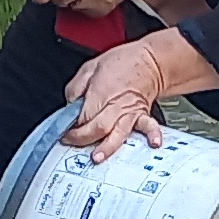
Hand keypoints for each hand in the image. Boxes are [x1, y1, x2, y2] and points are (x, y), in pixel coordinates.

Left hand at [64, 28, 218, 160]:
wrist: (149, 60)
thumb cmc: (121, 62)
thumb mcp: (89, 67)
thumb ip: (75, 87)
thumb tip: (69, 105)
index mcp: (100, 93)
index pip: (82, 117)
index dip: (71, 127)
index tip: (64, 130)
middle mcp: (115, 105)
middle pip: (97, 128)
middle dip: (82, 139)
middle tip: (71, 143)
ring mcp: (130, 113)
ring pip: (117, 134)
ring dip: (107, 147)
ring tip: (97, 157)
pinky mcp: (142, 116)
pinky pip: (148, 126)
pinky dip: (152, 135)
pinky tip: (153, 144)